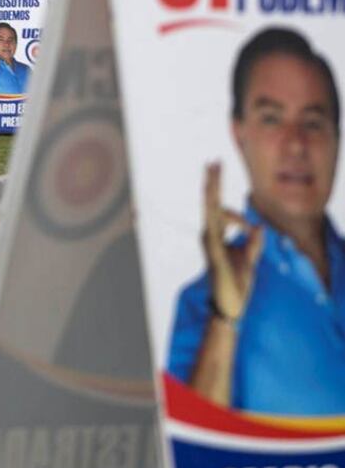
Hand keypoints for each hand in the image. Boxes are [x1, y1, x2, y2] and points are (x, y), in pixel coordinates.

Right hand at [202, 162, 262, 320]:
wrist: (230, 306)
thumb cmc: (237, 284)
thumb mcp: (250, 258)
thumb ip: (253, 241)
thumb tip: (258, 226)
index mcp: (216, 237)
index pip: (221, 212)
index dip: (238, 215)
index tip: (253, 228)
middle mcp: (209, 235)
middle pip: (210, 203)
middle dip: (212, 182)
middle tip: (212, 162)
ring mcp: (209, 241)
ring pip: (210, 208)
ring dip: (211, 188)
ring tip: (211, 170)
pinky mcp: (213, 249)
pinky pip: (214, 225)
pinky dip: (216, 210)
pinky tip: (213, 195)